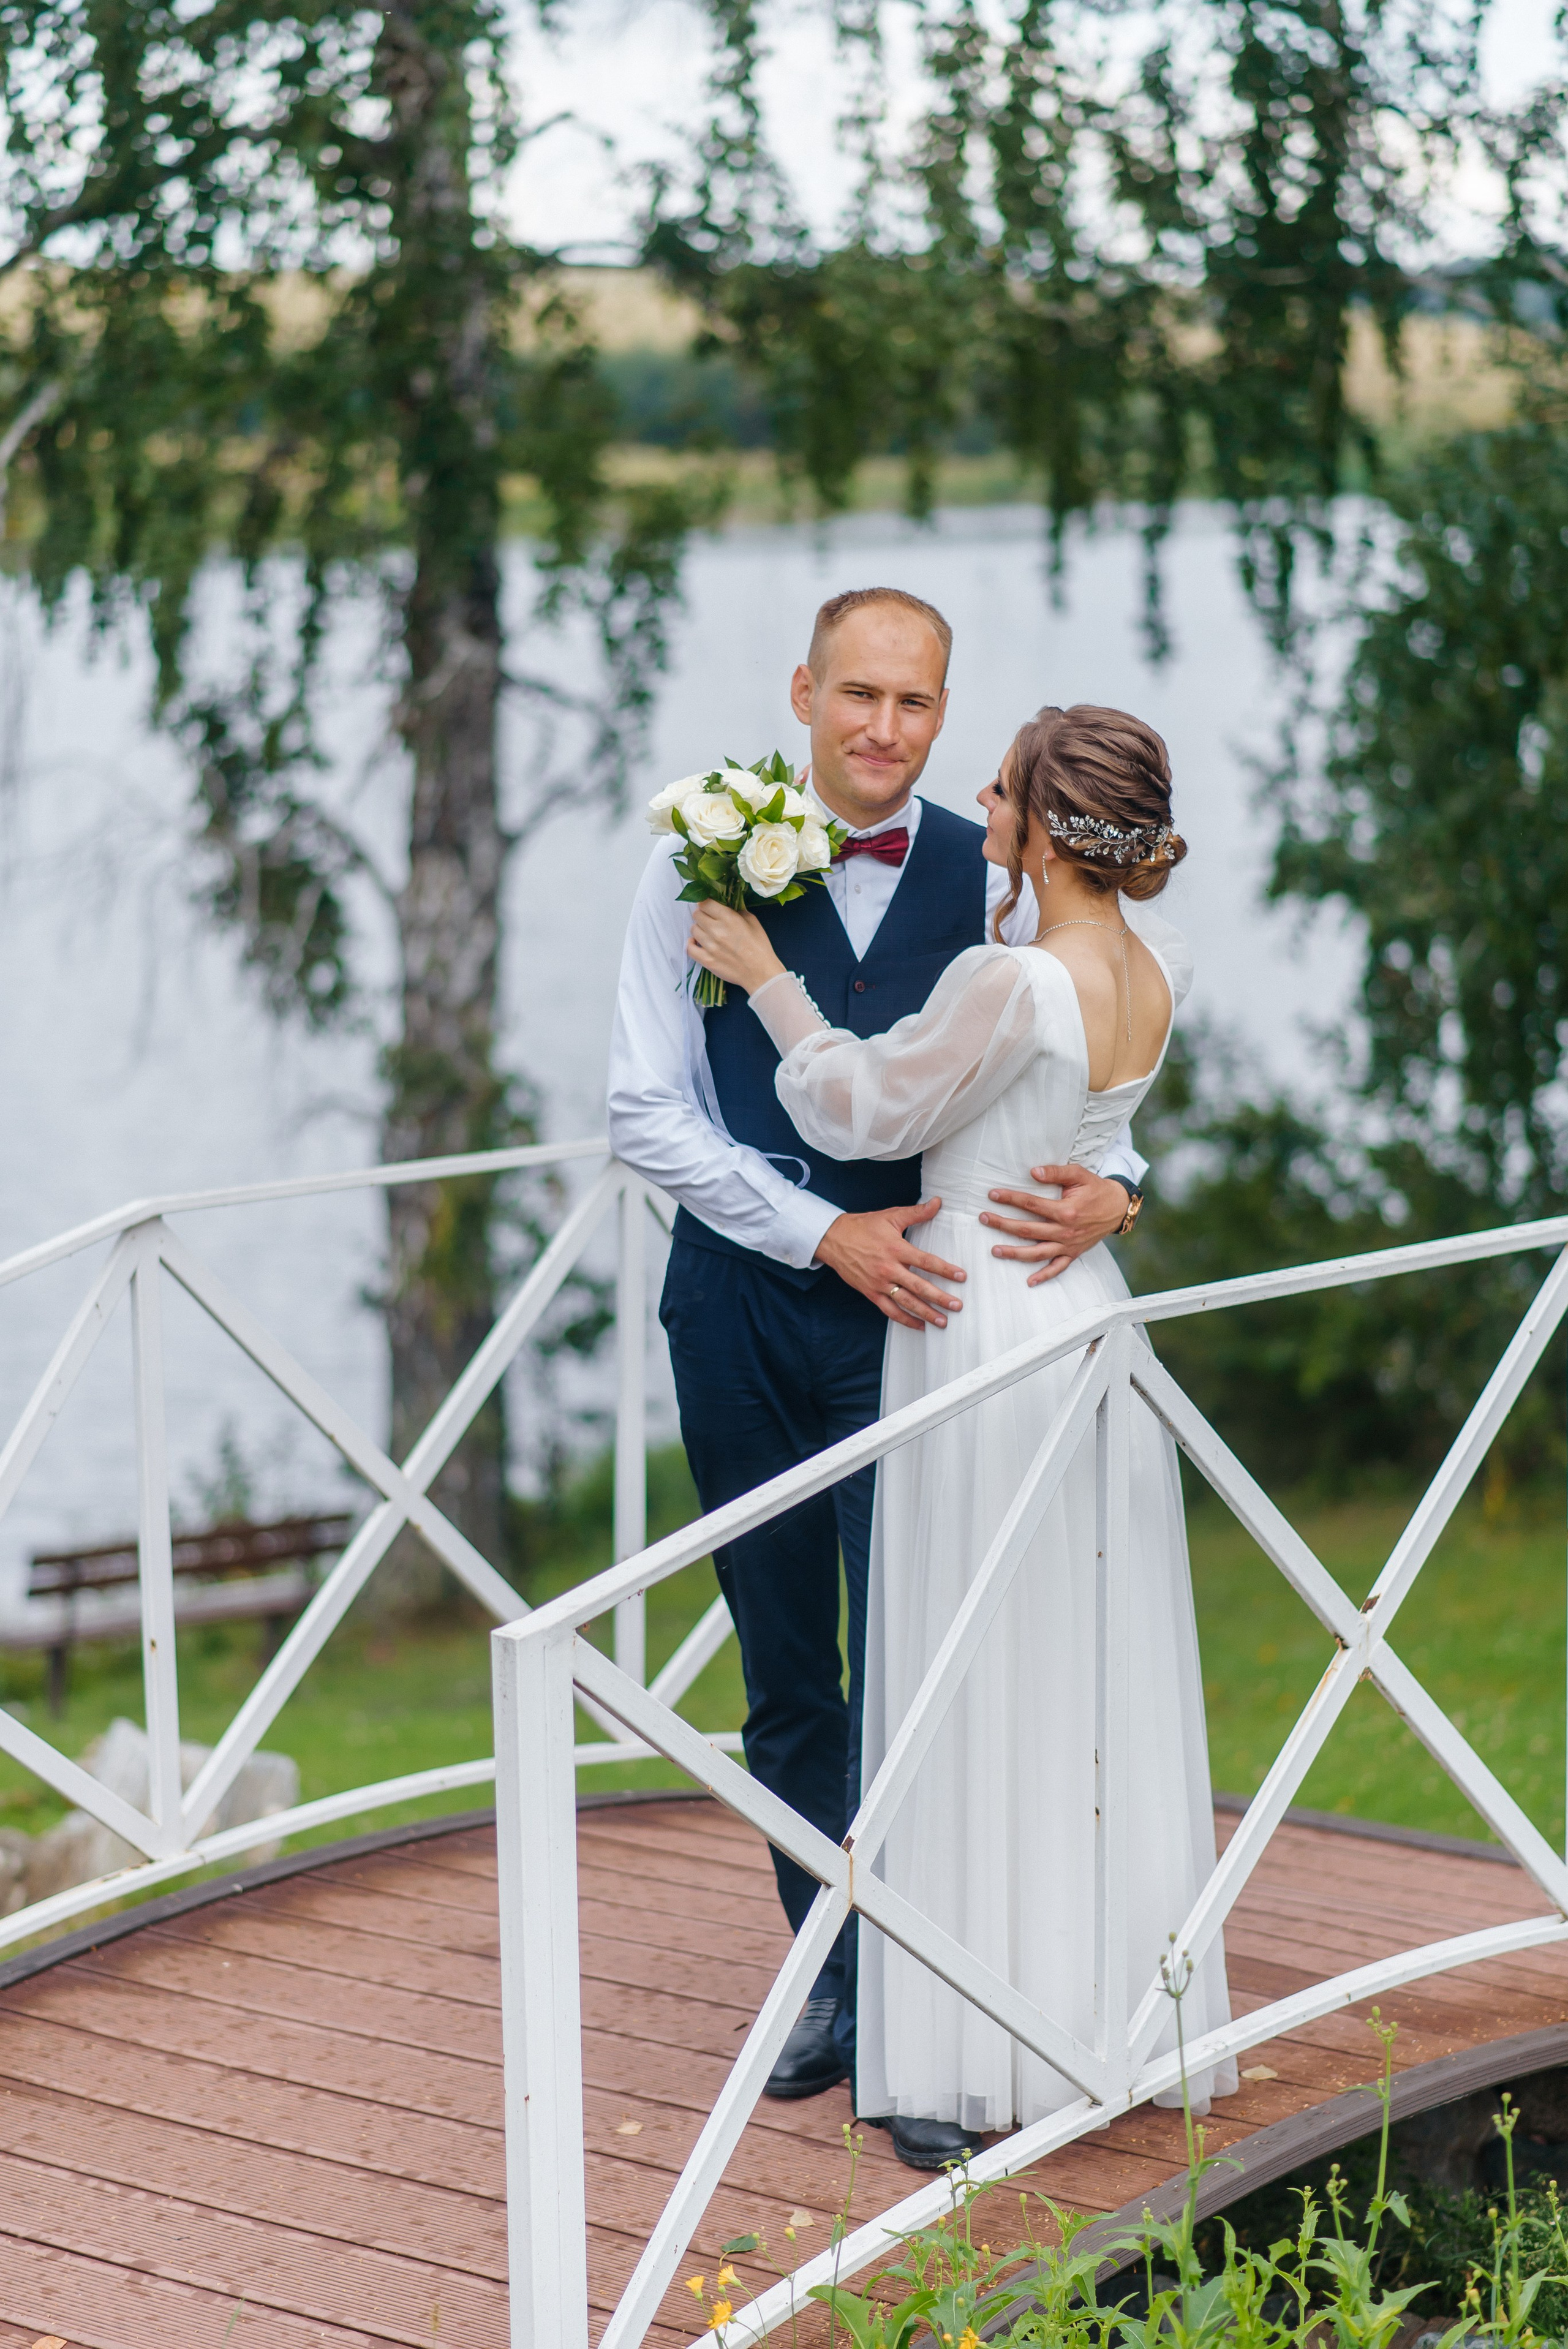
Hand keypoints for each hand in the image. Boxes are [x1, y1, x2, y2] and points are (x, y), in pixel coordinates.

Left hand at [687, 900, 784, 994]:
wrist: (760, 973)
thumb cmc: (760, 947)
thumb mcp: (753, 922)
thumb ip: (737, 911)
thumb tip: (726, 907)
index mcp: (729, 918)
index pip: (705, 903)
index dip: (705, 902)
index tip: (708, 906)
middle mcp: (716, 930)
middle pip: (697, 915)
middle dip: (702, 914)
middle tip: (708, 919)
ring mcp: (709, 946)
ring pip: (693, 930)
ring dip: (699, 929)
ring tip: (707, 932)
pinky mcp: (706, 960)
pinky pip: (689, 948)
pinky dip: (691, 944)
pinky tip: (696, 942)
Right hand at [814, 1199, 965, 1329]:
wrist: (833, 1239)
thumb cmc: (863, 1226)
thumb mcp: (890, 1216)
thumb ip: (916, 1213)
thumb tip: (938, 1202)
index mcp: (896, 1248)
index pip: (926, 1262)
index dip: (945, 1270)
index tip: (961, 1277)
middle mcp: (889, 1268)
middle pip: (918, 1286)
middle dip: (939, 1298)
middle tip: (957, 1306)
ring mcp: (879, 1283)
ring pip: (906, 1302)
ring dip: (925, 1313)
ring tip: (942, 1322)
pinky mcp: (870, 1293)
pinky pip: (890, 1310)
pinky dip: (905, 1320)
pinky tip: (919, 1326)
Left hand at [978, 1163, 1129, 1286]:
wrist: (1118, 1207)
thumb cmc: (1096, 1189)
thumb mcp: (1079, 1174)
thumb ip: (1056, 1172)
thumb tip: (1033, 1171)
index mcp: (1066, 1211)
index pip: (1031, 1205)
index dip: (1010, 1198)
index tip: (992, 1194)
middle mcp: (1065, 1231)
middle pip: (1028, 1230)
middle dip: (1003, 1224)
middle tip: (983, 1218)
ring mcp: (1069, 1245)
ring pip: (1037, 1253)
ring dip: (1015, 1253)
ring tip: (994, 1250)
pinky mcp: (1074, 1253)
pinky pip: (1058, 1268)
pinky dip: (1044, 1276)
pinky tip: (1029, 1281)